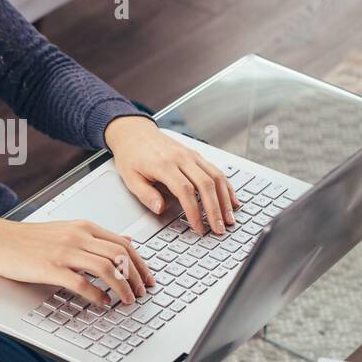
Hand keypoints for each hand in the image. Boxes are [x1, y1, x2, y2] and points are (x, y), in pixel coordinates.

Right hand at [0, 215, 155, 306]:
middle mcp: (78, 236)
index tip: (148, 279)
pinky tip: (102, 302)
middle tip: (142, 293)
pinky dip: (97, 294)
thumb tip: (126, 240)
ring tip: (127, 300)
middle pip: (120, 255)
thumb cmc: (31, 239)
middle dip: (136, 277)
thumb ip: (97, 237)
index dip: (141, 263)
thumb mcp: (68, 231)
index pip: (123, 243)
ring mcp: (64, 251)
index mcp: (84, 227)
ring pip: (106, 268)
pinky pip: (81, 282)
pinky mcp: (51, 267)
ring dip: (122, 287)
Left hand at [103, 116, 239, 235]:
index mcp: (163, 165)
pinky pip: (216, 170)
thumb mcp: (129, 178)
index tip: (198, 227)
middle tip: (219, 229)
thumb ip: (145, 194)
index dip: (194, 211)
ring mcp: (191, 155)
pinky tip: (231, 200)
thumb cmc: (131, 155)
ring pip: (215, 177)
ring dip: (225, 199)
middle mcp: (181, 158)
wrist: (134, 132)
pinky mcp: (196, 155)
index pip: (184, 190)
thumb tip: (160, 209)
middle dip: (215, 209)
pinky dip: (226, 186)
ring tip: (229, 218)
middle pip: (205, 184)